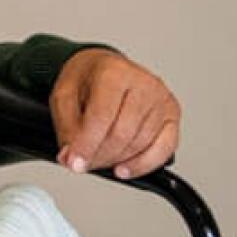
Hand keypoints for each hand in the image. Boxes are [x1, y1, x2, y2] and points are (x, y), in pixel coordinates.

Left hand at [50, 48, 180, 179]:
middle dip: (99, 154)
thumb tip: (72, 159)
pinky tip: (123, 169)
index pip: (102, 116)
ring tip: (97, 159)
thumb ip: (66, 127)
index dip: (87, 144)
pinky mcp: (173, 114)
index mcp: (113, 72)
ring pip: (141, 143)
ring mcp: (162, 98)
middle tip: (83, 162)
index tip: (75, 163)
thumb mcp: (63, 96)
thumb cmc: (86, 79)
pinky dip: (143, 165)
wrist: (105, 67)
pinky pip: (164, 149)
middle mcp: (143, 83)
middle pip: (123, 133)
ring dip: (116, 159)